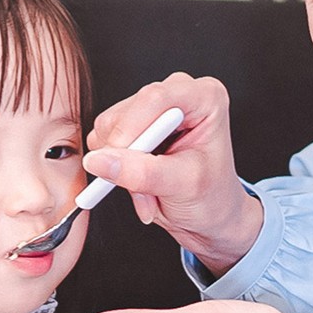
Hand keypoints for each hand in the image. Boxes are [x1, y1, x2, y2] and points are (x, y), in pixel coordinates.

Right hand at [86, 73, 262, 275]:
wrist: (209, 216)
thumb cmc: (212, 197)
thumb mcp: (183, 186)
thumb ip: (143, 173)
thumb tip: (100, 161)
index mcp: (204, 98)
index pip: (154, 97)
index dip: (131, 129)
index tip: (121, 161)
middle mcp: (177, 96)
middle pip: (127, 112)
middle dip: (128, 156)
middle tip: (145, 186)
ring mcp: (152, 109)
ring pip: (109, 127)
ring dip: (121, 167)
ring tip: (149, 187)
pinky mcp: (131, 125)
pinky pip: (103, 142)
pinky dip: (115, 169)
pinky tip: (140, 182)